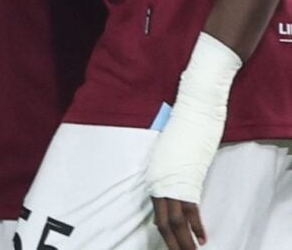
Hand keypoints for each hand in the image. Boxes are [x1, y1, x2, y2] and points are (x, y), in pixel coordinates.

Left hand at [146, 32, 240, 248]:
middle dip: (172, 242)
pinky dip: (196, 227)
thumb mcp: (167, 152)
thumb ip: (166, 167)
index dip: (163, 230)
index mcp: (153, 176)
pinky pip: (191, 210)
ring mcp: (174, 182)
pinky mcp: (189, 181)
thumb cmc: (177, 132)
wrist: (190, 117)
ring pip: (177, 220)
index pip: (157, 212)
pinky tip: (201, 240)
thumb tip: (168, 178)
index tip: (170, 243)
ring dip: (184, 241)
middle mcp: (160, 182)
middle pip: (165, 221)